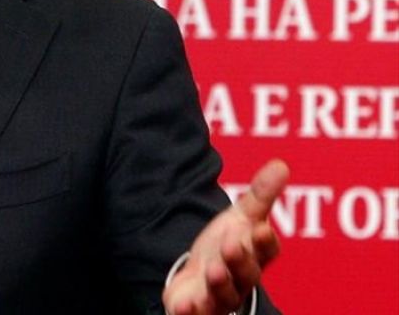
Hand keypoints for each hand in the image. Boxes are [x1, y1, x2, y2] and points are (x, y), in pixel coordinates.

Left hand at [163, 159, 288, 314]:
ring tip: (212, 270)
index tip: (260, 228)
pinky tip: (182, 306)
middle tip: (231, 245)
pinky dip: (190, 312)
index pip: (266, 250)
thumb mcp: (241, 217)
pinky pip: (198, 314)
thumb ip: (261, 195)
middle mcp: (242, 279)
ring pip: (225, 295)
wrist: (198, 275)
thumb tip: (281, 165)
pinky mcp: (199, 309)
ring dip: (220, 284)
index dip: (264, 241)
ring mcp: (221, 296)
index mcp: (255, 255)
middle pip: (246, 272)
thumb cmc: (225, 246)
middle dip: (240, 260)